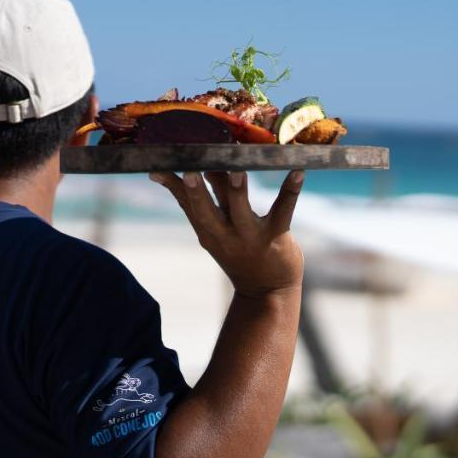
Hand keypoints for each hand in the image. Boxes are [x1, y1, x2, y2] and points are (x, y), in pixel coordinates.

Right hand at [150, 170, 303, 298]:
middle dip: (198, 191)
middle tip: (192, 170)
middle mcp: (224, 234)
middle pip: (206, 210)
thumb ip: (202, 202)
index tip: (159, 166)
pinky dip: (290, 190)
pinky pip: (282, 210)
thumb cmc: (239, 251)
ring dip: (238, 190)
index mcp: (207, 230)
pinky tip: (297, 171)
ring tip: (238, 169)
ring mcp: (250, 236)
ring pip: (241, 210)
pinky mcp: (275, 236)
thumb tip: (182, 172)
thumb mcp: (214, 232)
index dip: (173, 185)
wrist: (266, 291)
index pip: (186, 204)